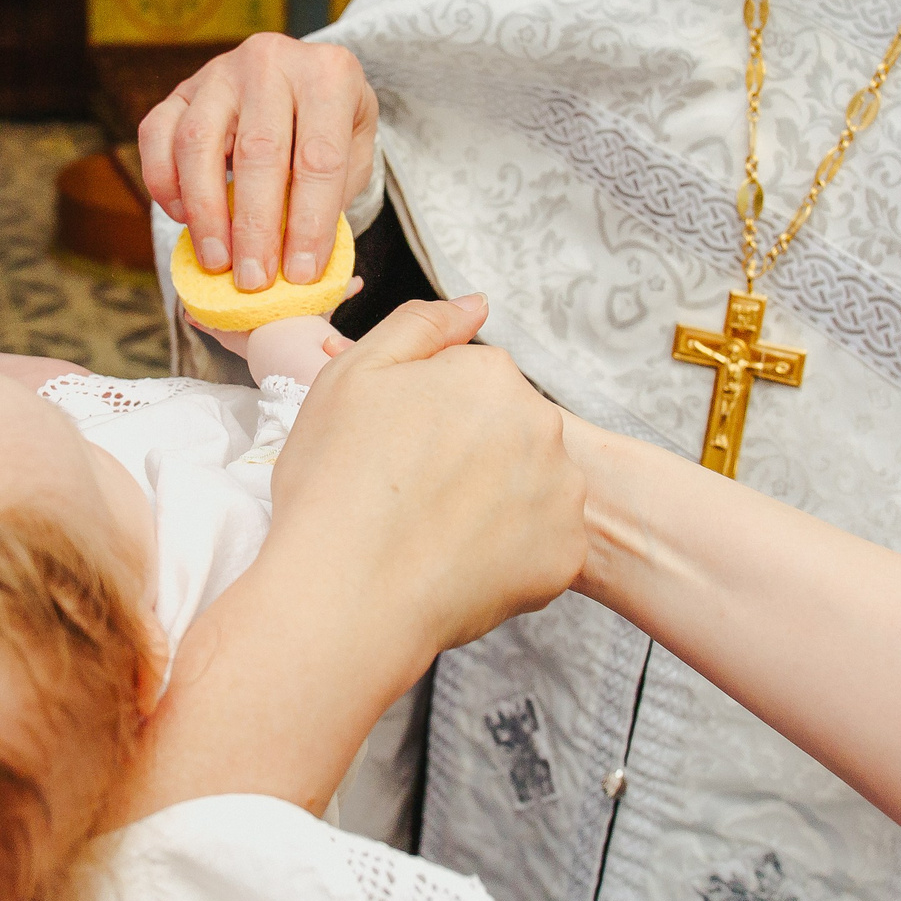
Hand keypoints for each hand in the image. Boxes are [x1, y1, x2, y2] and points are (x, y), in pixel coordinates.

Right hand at [138, 34, 376, 292]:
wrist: (300, 79)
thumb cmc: (330, 127)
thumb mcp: (353, 156)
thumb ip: (331, 201)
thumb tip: (297, 268)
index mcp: (329, 74)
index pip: (319, 158)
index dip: (309, 223)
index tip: (299, 275)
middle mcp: (272, 61)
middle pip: (258, 152)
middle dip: (255, 227)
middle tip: (253, 279)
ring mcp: (220, 71)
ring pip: (198, 143)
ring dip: (205, 213)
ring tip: (217, 261)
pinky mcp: (180, 89)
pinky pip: (157, 134)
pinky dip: (165, 183)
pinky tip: (183, 218)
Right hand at [272, 296, 582, 661]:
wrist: (345, 597)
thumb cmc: (337, 486)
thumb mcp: (353, 376)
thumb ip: (421, 325)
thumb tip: (477, 303)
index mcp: (492, 375)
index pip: (470, 382)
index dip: (426, 414)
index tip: (395, 447)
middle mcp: (541, 425)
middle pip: (505, 430)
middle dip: (467, 454)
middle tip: (409, 492)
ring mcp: (560, 494)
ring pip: (527, 484)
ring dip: (492, 501)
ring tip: (432, 531)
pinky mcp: (564, 555)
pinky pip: (539, 543)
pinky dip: (506, 553)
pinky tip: (458, 562)